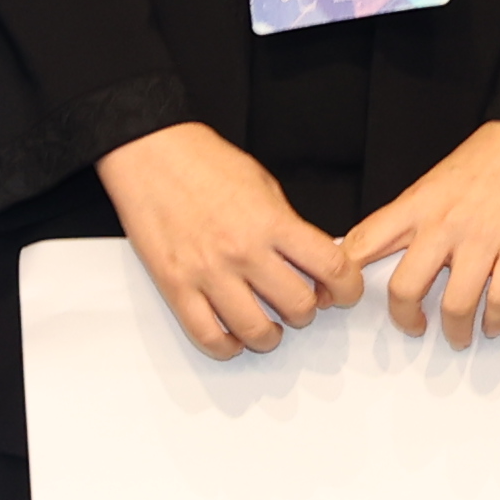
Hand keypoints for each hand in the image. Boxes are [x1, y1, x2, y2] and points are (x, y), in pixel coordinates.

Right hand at [93, 122, 357, 360]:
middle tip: (300, 305)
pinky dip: (226, 346)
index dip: (348, 288)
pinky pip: (207, 335)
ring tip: (269, 328)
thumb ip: (288, 226)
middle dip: (307, 311)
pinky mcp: (176, 286)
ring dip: (270, 336)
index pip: (331, 267)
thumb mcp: (263, 184)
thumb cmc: (202, 162)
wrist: (150, 153)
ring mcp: (208, 272)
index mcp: (271, 222)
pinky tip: (232, 338)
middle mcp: (243, 251)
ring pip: (256, 330)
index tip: (344, 293)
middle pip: (298, 306)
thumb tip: (309, 260)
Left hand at [351, 122, 499, 345]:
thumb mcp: (437, 178)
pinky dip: (495, 320)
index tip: (341, 294)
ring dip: (455, 330)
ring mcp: (482, 238)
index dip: (343, 276)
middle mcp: (443, 224)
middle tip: (412, 325)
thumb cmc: (493, 152)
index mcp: (417, 204)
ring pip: (455, 304)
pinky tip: (492, 323)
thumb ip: (415, 212)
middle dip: (405, 318)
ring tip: (457, 335)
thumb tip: (395, 245)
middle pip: (404, 288)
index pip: (363, 243)